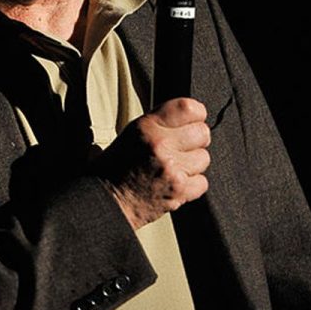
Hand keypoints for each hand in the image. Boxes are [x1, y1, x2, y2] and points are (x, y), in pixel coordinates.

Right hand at [93, 98, 210, 229]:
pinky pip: (202, 182)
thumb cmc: (114, 169)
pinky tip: (176, 183)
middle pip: (202, 133)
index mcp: (147, 127)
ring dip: (192, 164)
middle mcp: (160, 144)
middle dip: (195, 140)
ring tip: (174, 168)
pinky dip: (192, 185)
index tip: (196, 120)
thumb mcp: (131, 134)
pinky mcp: (179, 190)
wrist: (106, 201)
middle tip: (183, 148)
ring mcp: (172, 168)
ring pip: (204, 158)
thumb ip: (159, 123)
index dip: (197, 114)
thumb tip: (186, 117)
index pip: (189, 108)